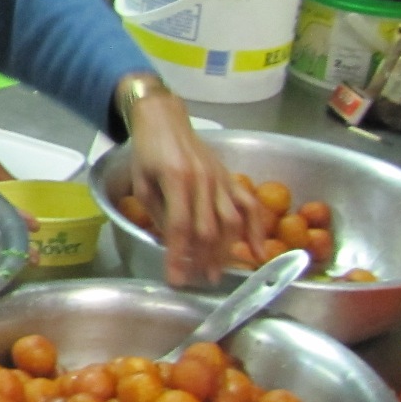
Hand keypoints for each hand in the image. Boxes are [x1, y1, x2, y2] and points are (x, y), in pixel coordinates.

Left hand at [123, 81, 255, 286]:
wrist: (165, 120)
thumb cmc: (147, 151)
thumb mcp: (142, 183)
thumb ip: (158, 213)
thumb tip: (173, 243)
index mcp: (176, 180)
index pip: (180, 227)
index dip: (178, 256)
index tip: (175, 279)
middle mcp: (204, 181)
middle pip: (209, 229)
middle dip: (203, 259)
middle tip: (198, 280)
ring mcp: (221, 179)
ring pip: (231, 222)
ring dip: (226, 251)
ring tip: (217, 272)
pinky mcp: (231, 178)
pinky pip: (250, 205)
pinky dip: (257, 229)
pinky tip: (258, 251)